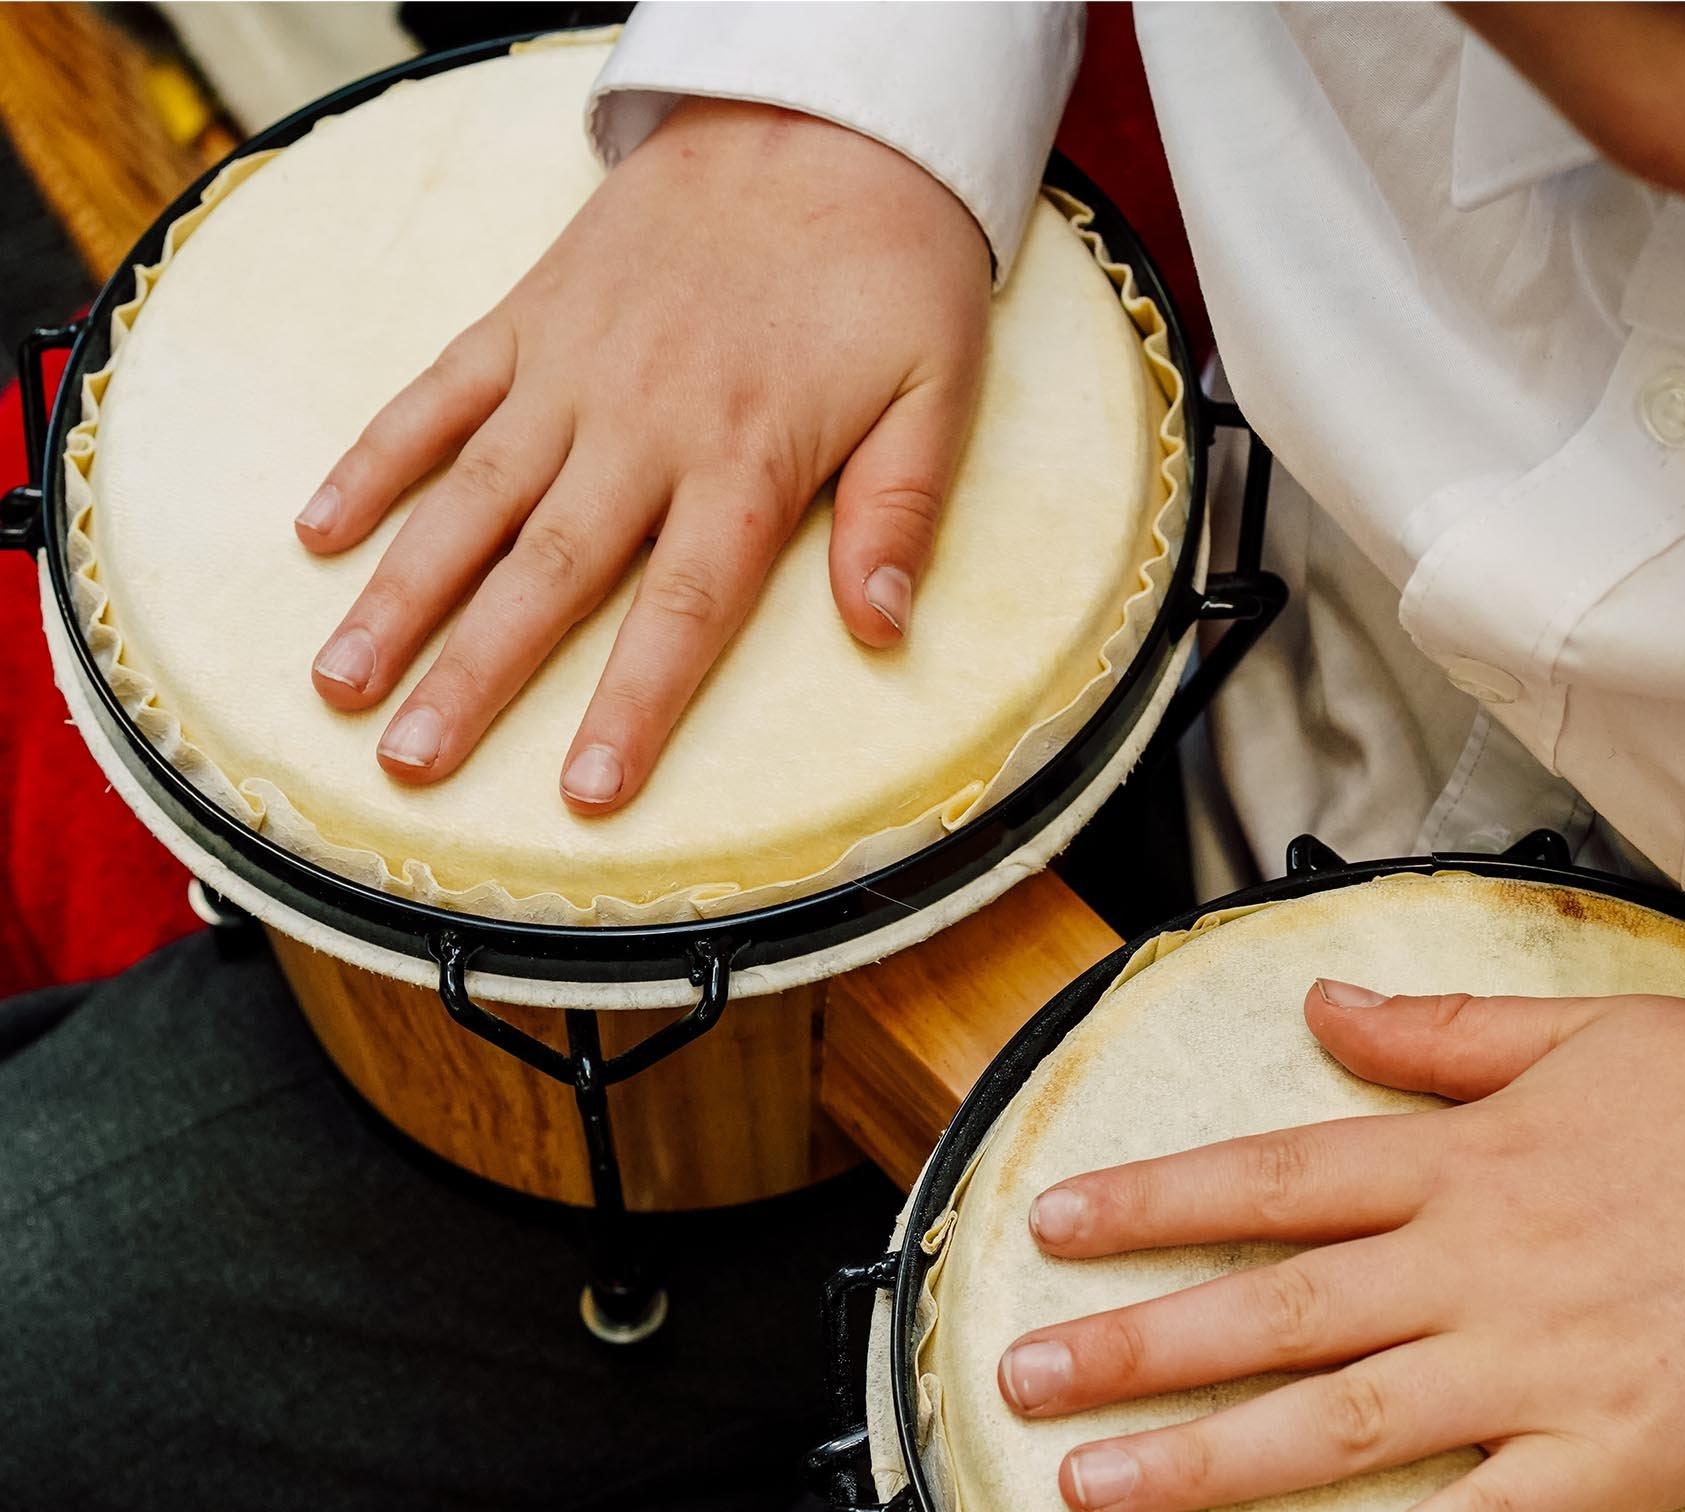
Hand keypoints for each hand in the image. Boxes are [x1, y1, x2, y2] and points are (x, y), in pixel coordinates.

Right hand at [296, 101, 989, 809]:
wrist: (816, 119)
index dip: (631, 706)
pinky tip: (320, 531)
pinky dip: (374, 459)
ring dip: (400, 595)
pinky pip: (435, 395)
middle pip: (548, 573)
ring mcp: (571, 369)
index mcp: (747, 458)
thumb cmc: (886, 269)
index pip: (683, 610)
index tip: (581, 794)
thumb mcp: (937, 390)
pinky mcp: (527, 319)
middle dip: (473, 676)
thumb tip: (884, 630)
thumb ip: (902, 513)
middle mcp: (643, 425)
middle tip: (409, 765)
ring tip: (341, 683)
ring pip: (469, 498)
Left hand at [998, 985, 1684, 1511]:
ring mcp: (1539, 1366)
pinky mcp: (1617, 1456)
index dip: (1151, 1201)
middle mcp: (1476, 1261)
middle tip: (1019, 1382)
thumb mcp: (1591, 1035)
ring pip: (1337, 1420)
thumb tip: (1320, 1008)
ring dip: (1204, 1460)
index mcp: (1465, 1157)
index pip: (1271, 1177)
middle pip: (1270, 1306)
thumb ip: (1439, 1035)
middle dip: (1133, 1343)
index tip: (1051, 1225)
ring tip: (1092, 1492)